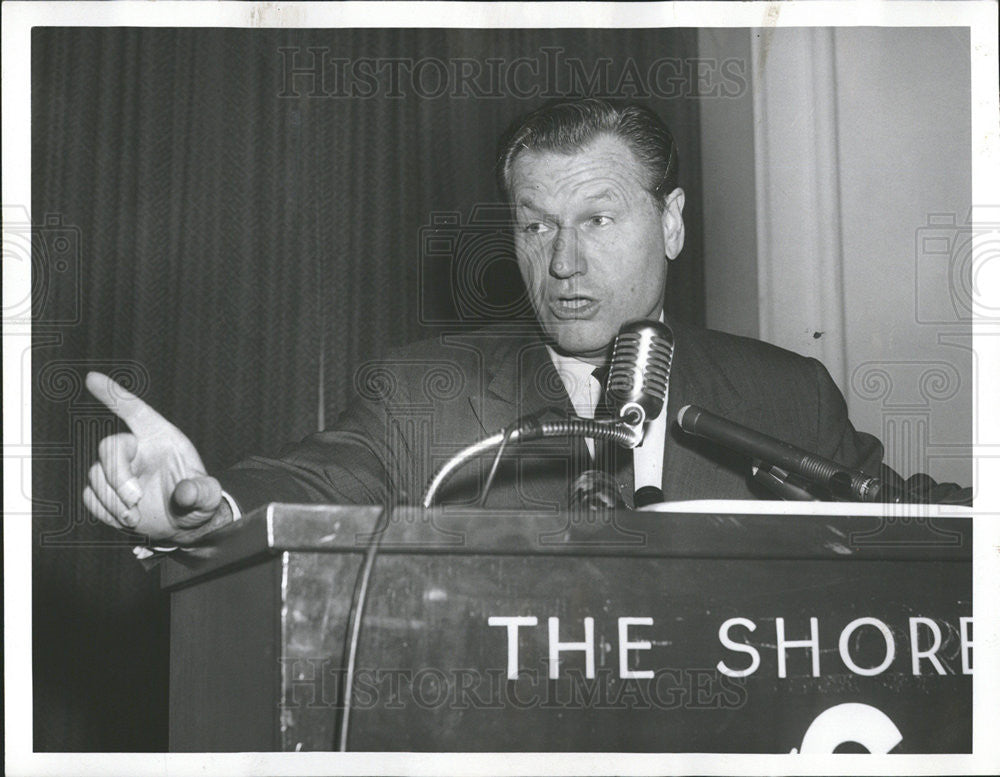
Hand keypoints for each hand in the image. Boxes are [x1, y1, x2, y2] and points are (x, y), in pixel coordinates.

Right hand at [83, 372, 230, 542]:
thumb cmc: (198, 500)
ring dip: (112, 500)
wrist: (184, 523)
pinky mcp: (106, 492)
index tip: (92, 378)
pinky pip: (90, 496)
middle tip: (135, 500)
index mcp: (161, 439)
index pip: (135, 412)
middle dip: (118, 476)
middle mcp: (137, 450)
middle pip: (108, 447)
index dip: (114, 395)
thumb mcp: (207, 496)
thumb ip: (201, 491)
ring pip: (95, 474)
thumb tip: (185, 493)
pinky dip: (105, 511)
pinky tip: (126, 519)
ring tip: (135, 517)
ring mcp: (119, 471)